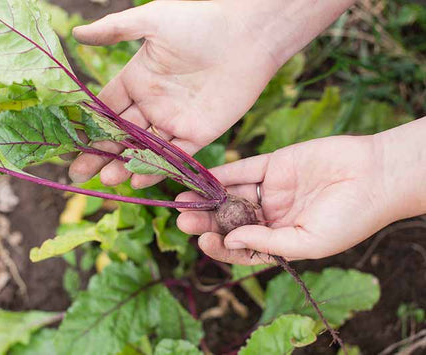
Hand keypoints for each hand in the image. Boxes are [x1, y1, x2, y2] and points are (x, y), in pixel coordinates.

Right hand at [69, 0, 281, 187]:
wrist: (248, 33)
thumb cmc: (201, 21)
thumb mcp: (153, 20)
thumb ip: (115, 30)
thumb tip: (77, 31)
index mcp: (138, 78)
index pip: (107, 108)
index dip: (89, 126)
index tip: (71, 143)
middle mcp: (153, 102)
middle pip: (121, 134)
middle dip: (101, 153)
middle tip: (80, 174)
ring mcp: (175, 119)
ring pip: (145, 148)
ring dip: (125, 164)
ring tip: (107, 180)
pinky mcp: (199, 133)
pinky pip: (175, 156)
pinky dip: (158, 168)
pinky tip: (138, 179)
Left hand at [176, 135, 394, 264]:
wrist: (376, 176)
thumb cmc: (350, 218)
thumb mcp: (308, 242)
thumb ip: (267, 242)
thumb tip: (228, 239)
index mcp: (280, 240)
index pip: (241, 248)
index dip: (221, 247)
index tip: (204, 241)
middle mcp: (271, 216)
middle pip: (230, 220)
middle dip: (206, 221)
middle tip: (183, 220)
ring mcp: (271, 190)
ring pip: (231, 195)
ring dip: (207, 198)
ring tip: (183, 200)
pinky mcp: (273, 165)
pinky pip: (242, 169)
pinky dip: (222, 174)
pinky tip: (201, 177)